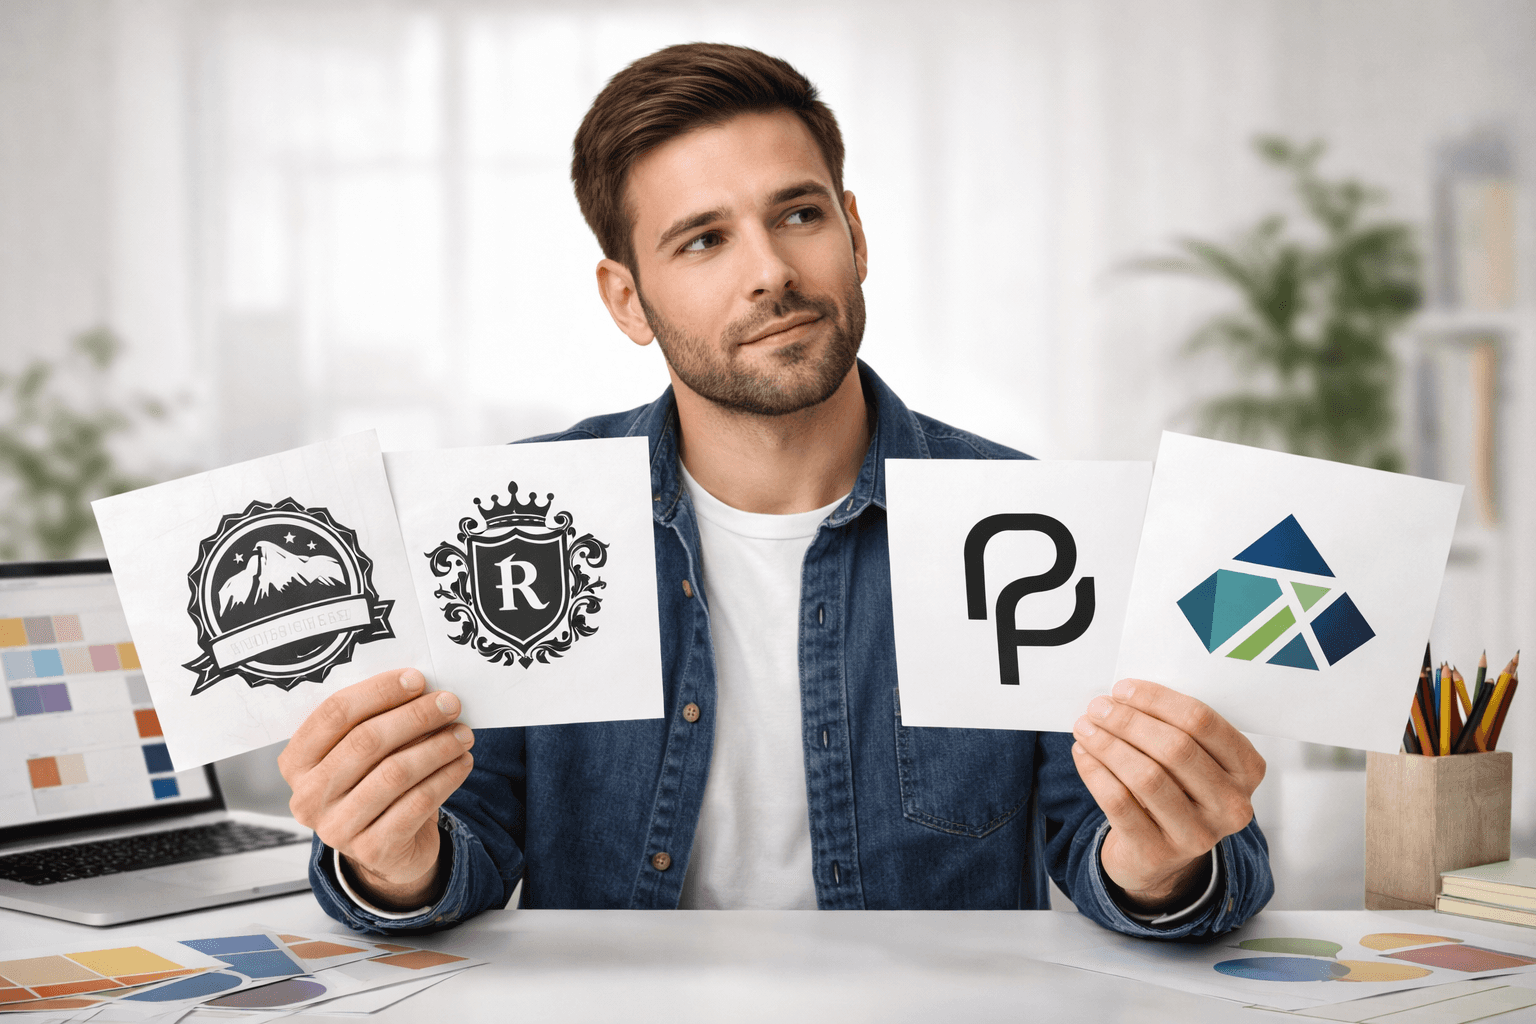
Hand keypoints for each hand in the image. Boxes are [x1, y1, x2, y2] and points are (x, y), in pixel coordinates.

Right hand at [278, 668, 474, 909]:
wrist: (382, 848)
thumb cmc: (371, 784)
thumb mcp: (361, 754)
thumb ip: (376, 721)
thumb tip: (421, 689)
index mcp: (297, 761)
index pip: (334, 714)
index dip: (379, 692)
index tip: (417, 679)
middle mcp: (308, 796)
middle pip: (366, 741)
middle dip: (415, 716)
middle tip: (450, 703)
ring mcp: (337, 827)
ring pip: (395, 772)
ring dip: (437, 746)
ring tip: (462, 733)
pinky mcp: (373, 849)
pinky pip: (417, 803)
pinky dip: (446, 777)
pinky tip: (462, 762)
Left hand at [1071, 678, 1264, 913]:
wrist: (1160, 853)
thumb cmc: (1176, 790)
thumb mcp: (1191, 760)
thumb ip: (1170, 727)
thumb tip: (1122, 697)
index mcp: (1246, 769)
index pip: (1202, 722)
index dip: (1156, 701)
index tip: (1122, 689)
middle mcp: (1230, 805)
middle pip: (1175, 748)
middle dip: (1128, 721)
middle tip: (1098, 707)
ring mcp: (1198, 834)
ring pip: (1146, 777)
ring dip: (1108, 745)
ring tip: (1085, 728)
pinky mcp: (1158, 852)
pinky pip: (1119, 803)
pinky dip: (1095, 772)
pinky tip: (1083, 754)